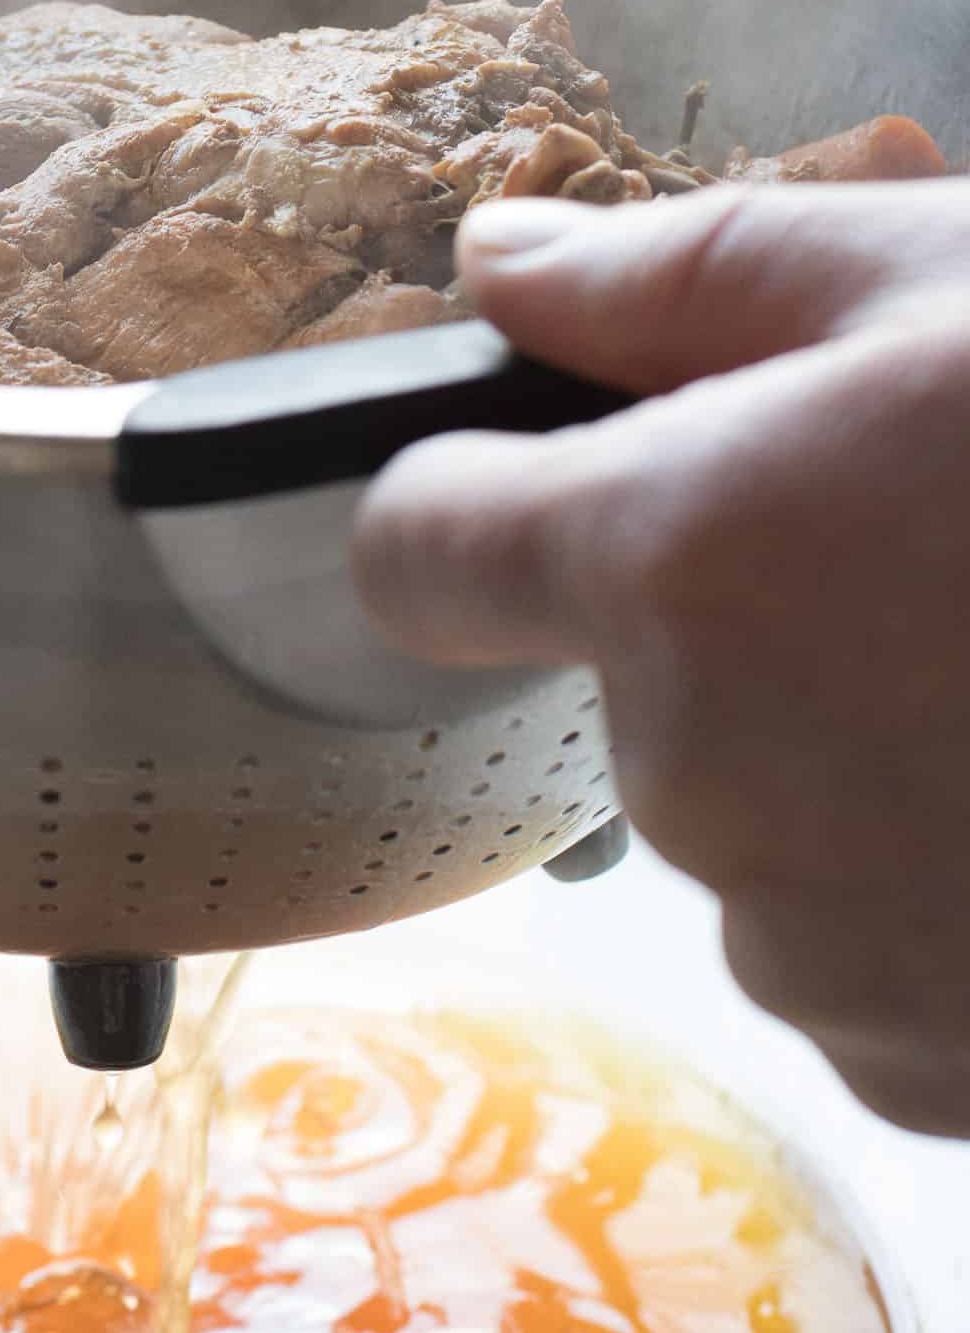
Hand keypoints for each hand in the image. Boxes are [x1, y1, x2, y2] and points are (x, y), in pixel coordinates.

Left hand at [352, 182, 969, 1135]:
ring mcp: (820, 951)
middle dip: (744, 614)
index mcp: (672, 560)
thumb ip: (675, 277)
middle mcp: (702, 779)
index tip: (531, 485)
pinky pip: (863, 954)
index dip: (462, 505)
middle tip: (947, 549)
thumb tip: (494, 263)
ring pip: (756, 828)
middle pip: (629, 683)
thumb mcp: (942, 279)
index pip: (416, 549)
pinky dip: (940, 888)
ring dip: (854, 757)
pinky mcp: (930, 1069)